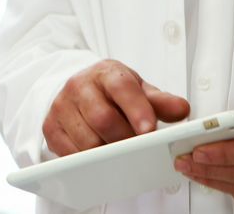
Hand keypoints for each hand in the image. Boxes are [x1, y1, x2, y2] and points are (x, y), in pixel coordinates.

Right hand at [43, 59, 189, 156]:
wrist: (80, 89)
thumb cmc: (113, 92)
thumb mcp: (139, 90)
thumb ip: (161, 101)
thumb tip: (182, 110)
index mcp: (106, 73)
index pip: (122, 88)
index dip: (137, 110)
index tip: (149, 131)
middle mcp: (79, 85)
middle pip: (103, 118)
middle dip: (124, 139)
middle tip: (138, 150)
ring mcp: (61, 106)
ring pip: (86, 140)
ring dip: (107, 154)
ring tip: (120, 154)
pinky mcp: (50, 127)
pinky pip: (70, 153)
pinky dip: (88, 162)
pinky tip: (100, 158)